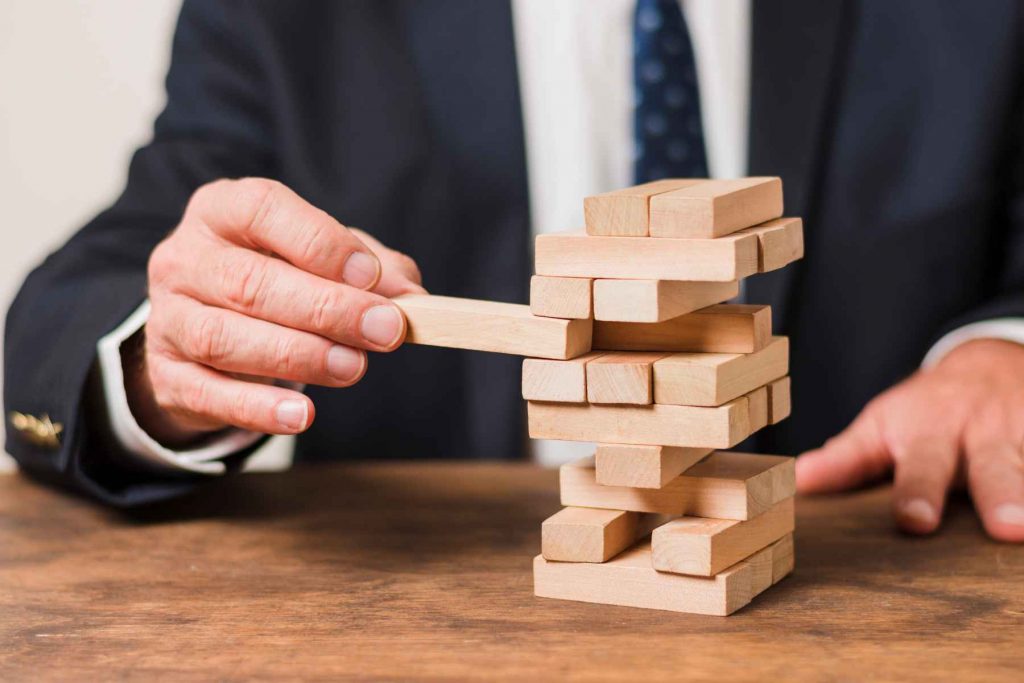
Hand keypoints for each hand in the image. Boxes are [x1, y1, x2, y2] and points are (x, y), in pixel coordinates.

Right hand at [129, 178, 425, 444]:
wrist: (204, 330)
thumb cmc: (276, 280)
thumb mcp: (323, 259)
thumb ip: (372, 270)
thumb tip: (413, 298)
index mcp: (224, 210)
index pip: (264, 211)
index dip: (320, 243)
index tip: (371, 277)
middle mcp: (186, 258)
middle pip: (249, 282)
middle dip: (326, 309)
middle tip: (383, 331)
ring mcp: (168, 317)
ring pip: (224, 338)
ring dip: (297, 356)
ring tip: (352, 368)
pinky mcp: (167, 374)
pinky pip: (208, 394)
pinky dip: (257, 409)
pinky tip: (301, 416)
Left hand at [796, 338, 1023, 541]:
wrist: (989, 363)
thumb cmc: (926, 409)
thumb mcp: (883, 425)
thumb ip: (848, 459)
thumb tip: (798, 483)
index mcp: (931, 433)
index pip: (921, 467)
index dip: (917, 494)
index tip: (914, 521)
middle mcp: (984, 432)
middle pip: (994, 466)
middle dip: (1003, 495)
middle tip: (1007, 529)